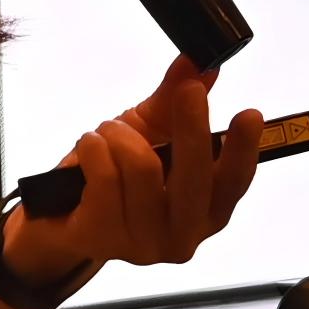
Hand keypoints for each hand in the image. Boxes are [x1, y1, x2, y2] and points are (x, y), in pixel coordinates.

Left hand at [24, 57, 260, 277]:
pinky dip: (94, 147)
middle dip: (192, 126)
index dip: (244, 150)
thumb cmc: (116, 173)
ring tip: (108, 131)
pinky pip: (104, 177)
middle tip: (189, 89)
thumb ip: (177, 99)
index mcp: (206, 211)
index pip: (234, 183)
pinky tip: (89, 146)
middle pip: (195, 177)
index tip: (249, 113)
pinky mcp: (102, 239)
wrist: (59, 215)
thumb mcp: (150, 131)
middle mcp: (183, 236)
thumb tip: (202, 63)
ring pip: (141, 168)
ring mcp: (142, 244)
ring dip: (120, 134)